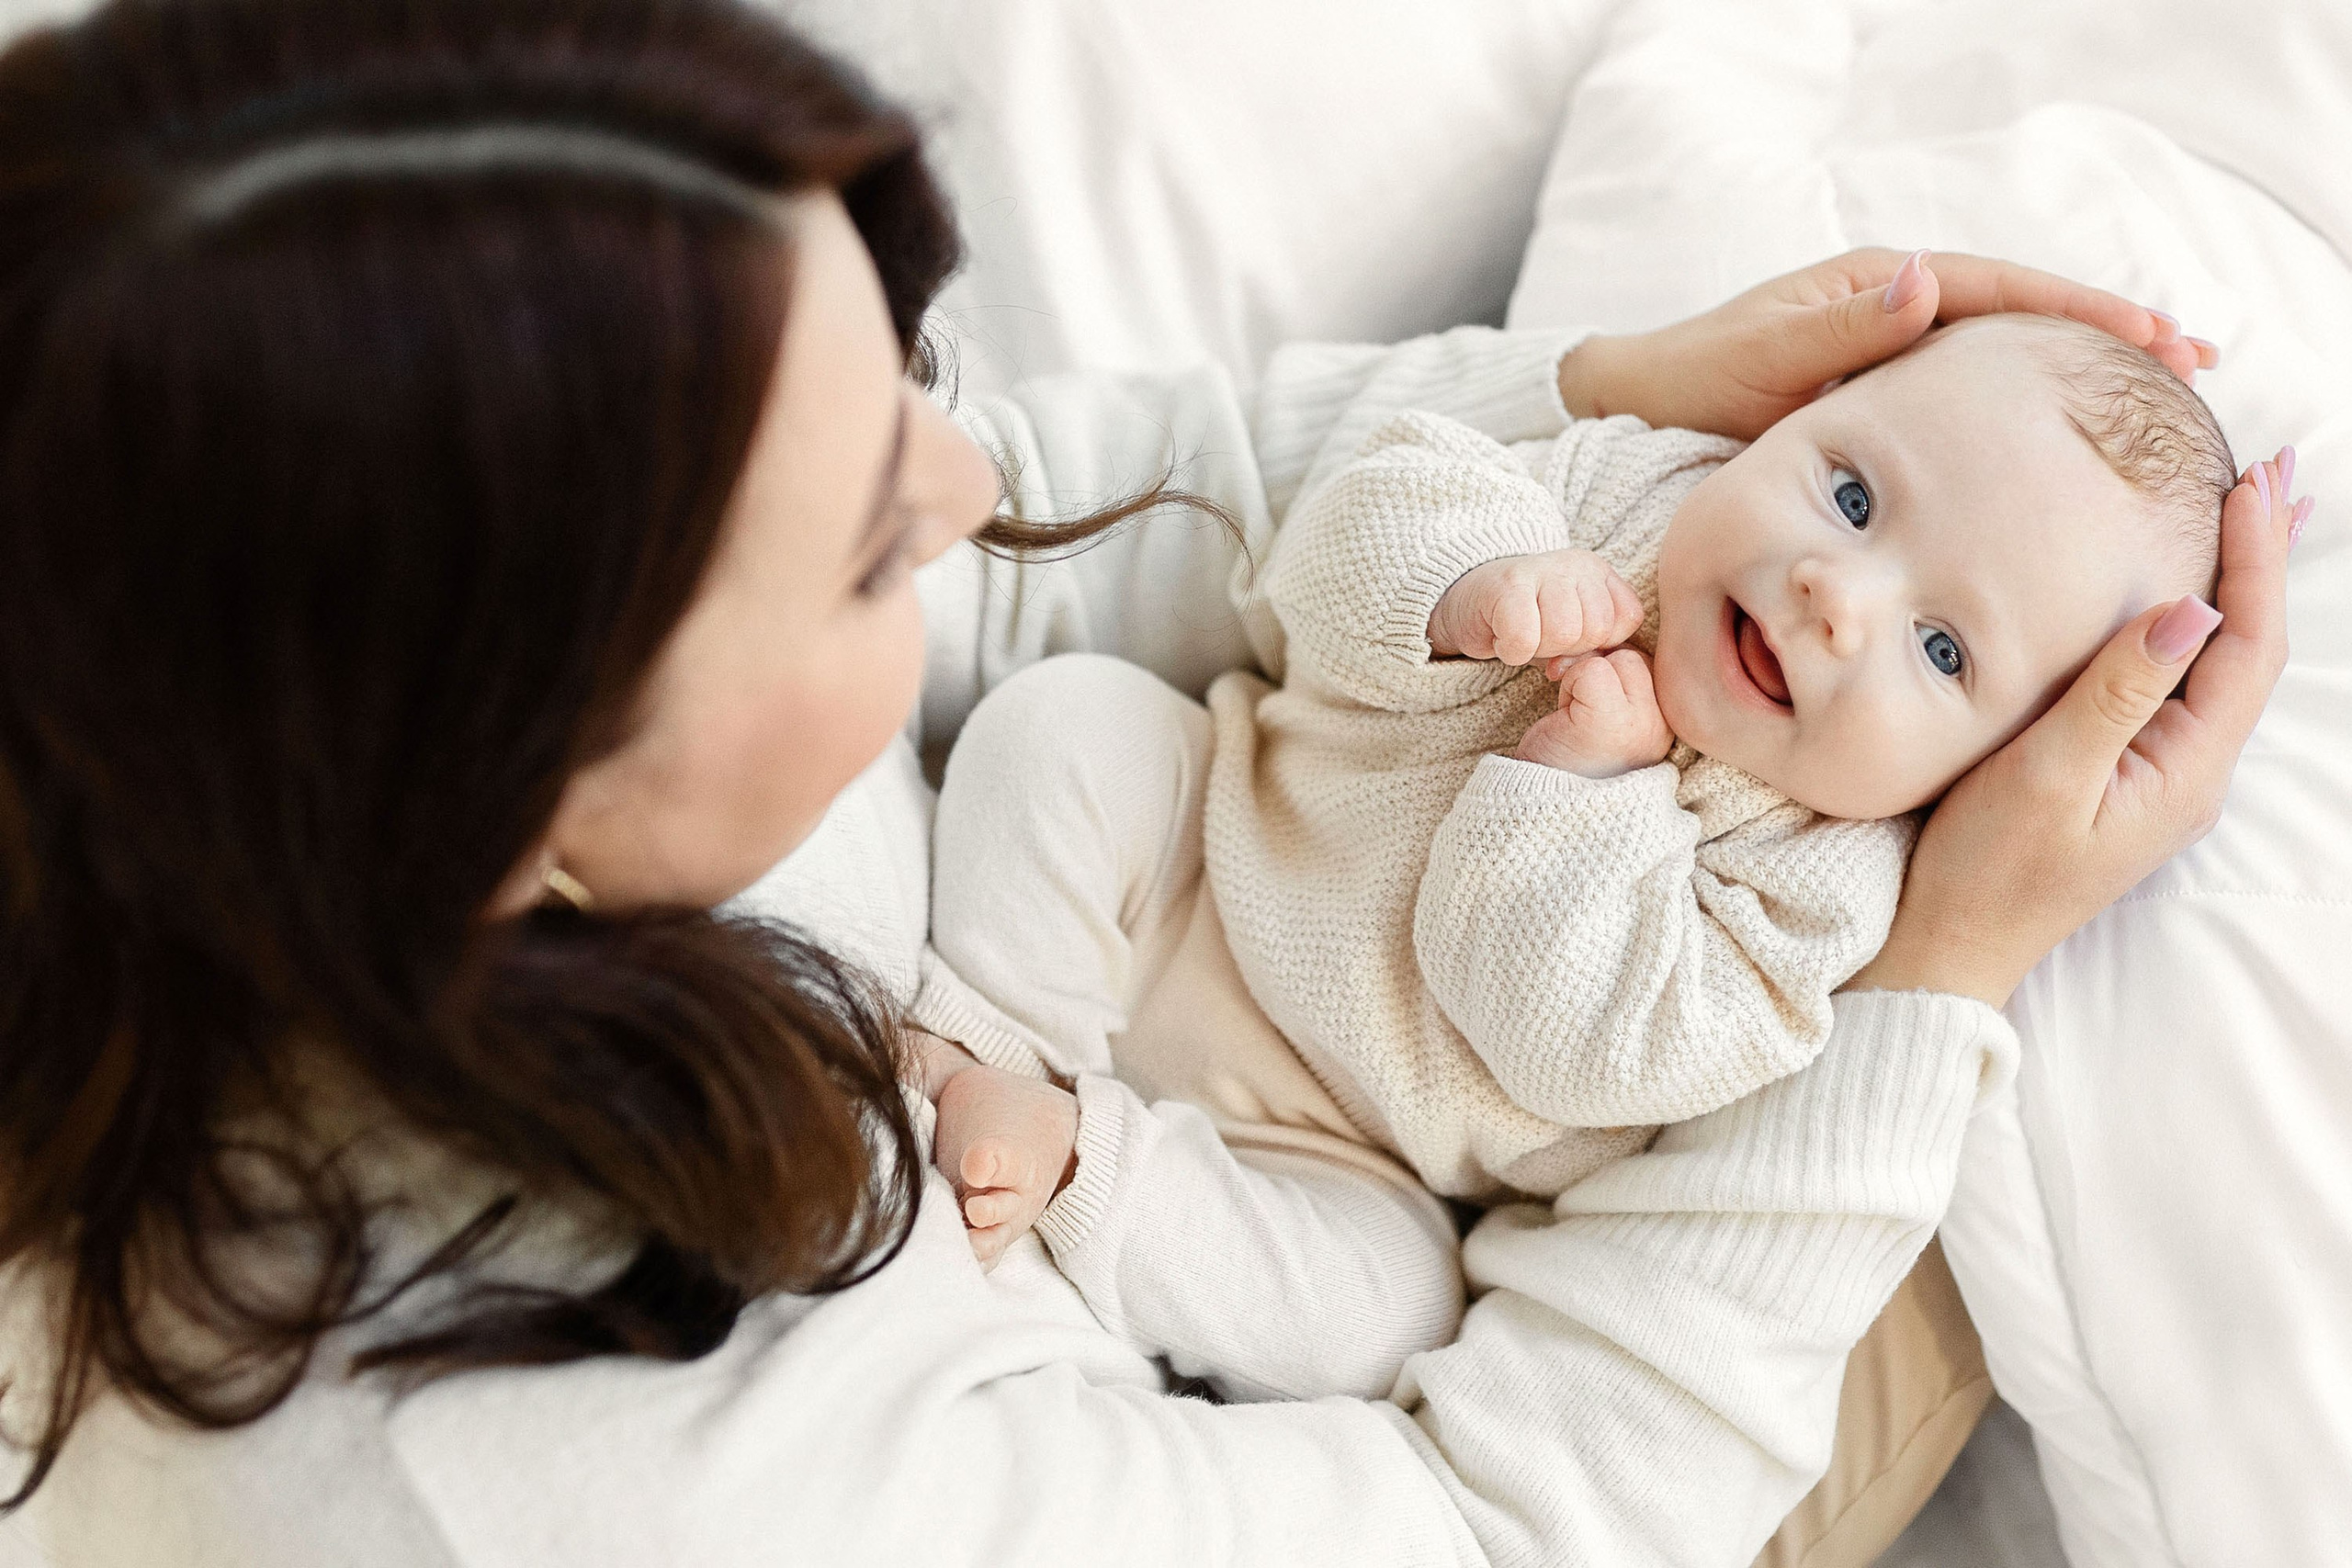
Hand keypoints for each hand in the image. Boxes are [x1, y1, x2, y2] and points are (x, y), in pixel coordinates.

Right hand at [1428, 549, 1641, 664]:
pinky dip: (1512, 651)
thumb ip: (1594, 649)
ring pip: (1564, 633)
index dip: (1598, 642)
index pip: (1626, 617)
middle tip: (1539, 637)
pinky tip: (1502, 638)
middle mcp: (1575, 564)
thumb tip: (1590, 668)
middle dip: (1566, 647)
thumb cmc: (1526, 622)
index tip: (1569, 639)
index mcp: (1599, 572)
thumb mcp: (1572, 633)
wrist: (1467, 603)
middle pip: (1595, 628)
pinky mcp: (1506, 584)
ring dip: (1538, 649)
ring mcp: (1541, 568)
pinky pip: (1524, 638)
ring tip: (1523, 635)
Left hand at [1514, 649, 1673, 777]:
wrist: (1543, 805)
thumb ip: (1623, 681)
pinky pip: (1592, 669)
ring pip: (1618, 658)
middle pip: (1636, 655)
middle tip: (1578, 711)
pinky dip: (1571, 685)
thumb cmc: (1571, 761)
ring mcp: (1642, 722)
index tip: (1590, 705)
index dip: (1612, 672)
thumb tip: (1609, 637)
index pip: (1650, 662)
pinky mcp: (1610, 721)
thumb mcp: (1608, 715)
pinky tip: (1565, 717)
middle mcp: (1665, 724)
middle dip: (1600, 671)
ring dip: (1585, 678)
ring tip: (1575, 717)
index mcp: (1668, 724)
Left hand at [1557, 248, 2217, 442]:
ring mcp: (1896, 350)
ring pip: (2007, 357)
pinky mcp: (1886, 395)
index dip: (2081, 312)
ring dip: (2081, 373)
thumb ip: (1840, 333)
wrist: (1638, 406)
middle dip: (2108, 336)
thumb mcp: (1762, 362)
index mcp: (1880, 286)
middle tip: (2195, 363)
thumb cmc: (1694, 382)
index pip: (2004, 289)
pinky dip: (2030, 404)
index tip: (2150, 336)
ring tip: (2165, 394)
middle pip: (2025, 316)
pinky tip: (2073, 439)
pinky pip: (1975, 394)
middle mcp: (1898, 309)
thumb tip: (1927, 282)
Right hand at [1848, 448, 2304, 1008]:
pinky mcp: (2120, 775)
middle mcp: (2188, 772)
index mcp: (2186, 771)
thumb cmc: (1988, 871)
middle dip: (2262, 557)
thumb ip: (2119, 694)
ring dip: (2235, 583)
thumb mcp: (2048, 777)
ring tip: (2248, 513)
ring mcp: (2157, 776)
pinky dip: (2188, 622)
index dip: (2256, 559)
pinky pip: (2175, 684)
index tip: (2253, 482)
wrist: (1950, 948)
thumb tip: (2195, 610)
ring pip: (2216, 663)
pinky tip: (2178, 597)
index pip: (2246, 644)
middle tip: (2272, 472)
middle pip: (2248, 647)